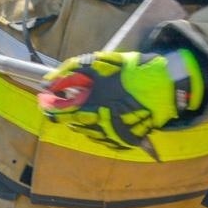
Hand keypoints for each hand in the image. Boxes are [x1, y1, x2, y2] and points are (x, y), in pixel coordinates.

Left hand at [39, 50, 202, 146]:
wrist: (161, 87)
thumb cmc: (127, 73)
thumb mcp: (95, 65)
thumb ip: (68, 72)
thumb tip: (47, 82)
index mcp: (89, 109)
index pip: (58, 114)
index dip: (49, 106)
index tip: (46, 100)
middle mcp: (98, 128)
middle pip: (73, 124)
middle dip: (70, 111)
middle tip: (76, 97)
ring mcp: (112, 137)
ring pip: (87, 131)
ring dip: (85, 119)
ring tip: (96, 103)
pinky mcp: (124, 142)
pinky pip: (104, 137)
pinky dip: (101, 126)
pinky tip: (108, 112)